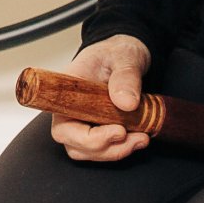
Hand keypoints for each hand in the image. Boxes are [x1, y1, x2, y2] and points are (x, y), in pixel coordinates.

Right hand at [49, 34, 152, 163]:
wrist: (124, 54)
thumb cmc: (116, 51)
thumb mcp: (124, 57)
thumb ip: (125, 77)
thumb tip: (126, 103)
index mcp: (66, 92)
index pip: (62, 126)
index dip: (84, 137)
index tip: (117, 130)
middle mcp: (70, 110)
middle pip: (74, 144)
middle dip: (105, 148)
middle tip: (133, 137)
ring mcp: (83, 121)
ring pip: (88, 151)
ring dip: (115, 151)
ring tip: (141, 138)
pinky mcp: (98, 129)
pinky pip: (103, 149)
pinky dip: (121, 148)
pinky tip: (139, 138)